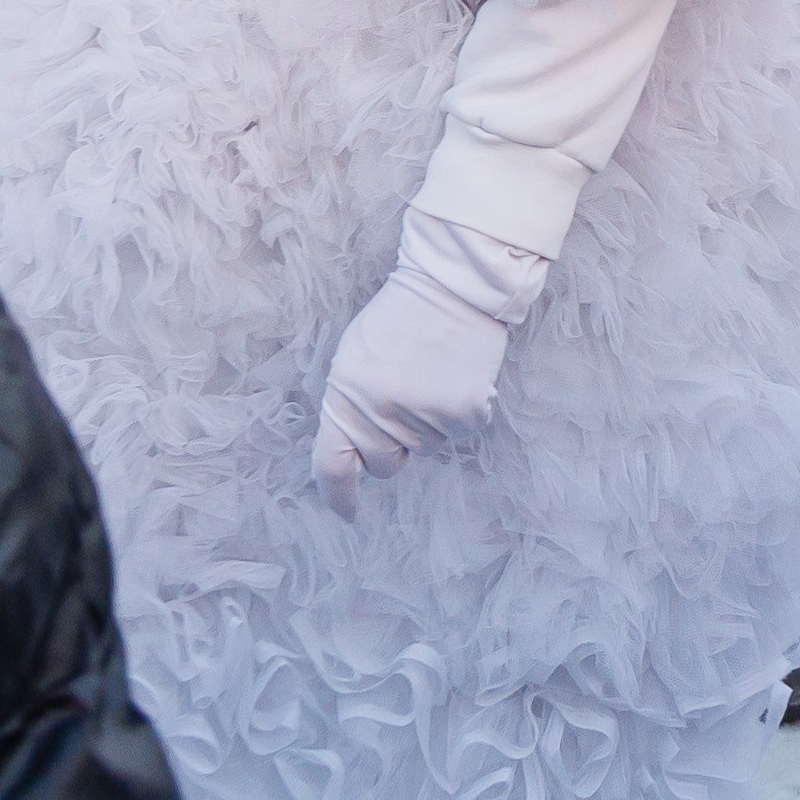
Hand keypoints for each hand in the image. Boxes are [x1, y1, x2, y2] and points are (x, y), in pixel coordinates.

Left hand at [312, 263, 520, 517]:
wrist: (451, 287)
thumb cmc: (397, 320)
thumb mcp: (353, 359)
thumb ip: (350, 407)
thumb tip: (354, 456)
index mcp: (346, 397)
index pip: (334, 465)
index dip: (338, 495)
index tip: (347, 511)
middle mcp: (383, 414)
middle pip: (385, 464)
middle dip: (389, 445)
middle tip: (400, 399)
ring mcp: (426, 418)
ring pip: (423, 449)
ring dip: (423, 425)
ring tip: (428, 374)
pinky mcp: (465, 417)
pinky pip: (455, 436)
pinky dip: (454, 415)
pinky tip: (453, 377)